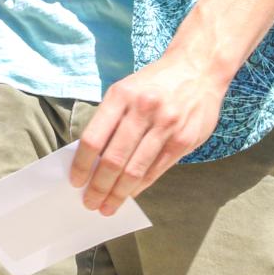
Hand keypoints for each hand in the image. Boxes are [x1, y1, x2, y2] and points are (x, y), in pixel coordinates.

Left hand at [71, 53, 225, 213]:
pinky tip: (131, 193)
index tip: (75, 181)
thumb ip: (110, 120)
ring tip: (108, 206)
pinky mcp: (183, 139)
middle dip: (98, 186)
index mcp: (120, 96)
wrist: (198, 68)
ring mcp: (165, 125)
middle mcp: (142, 110)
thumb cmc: (154, 83)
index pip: (93, 138)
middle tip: (90, 202)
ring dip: (118, 193)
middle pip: (113, 159)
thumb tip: (91, 158)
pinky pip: (156, 169)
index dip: (82, 164)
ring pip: (135, 169)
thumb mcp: (126, 90)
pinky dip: (140, 185)